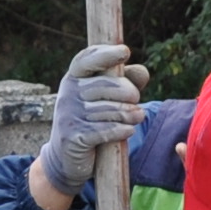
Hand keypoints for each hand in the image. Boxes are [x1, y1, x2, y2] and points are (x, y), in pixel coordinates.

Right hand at [41, 40, 143, 191]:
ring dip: (131, 114)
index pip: (87, 59)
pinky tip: (128, 131)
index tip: (125, 52)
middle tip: (136, 100)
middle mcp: (68, 93)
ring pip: (111, 109)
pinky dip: (122, 130)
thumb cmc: (91, 122)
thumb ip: (125, 82)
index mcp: (73, 78)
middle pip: (108, 85)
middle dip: (129, 93)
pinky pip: (107, 129)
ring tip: (138, 116)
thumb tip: (143, 71)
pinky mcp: (73, 136)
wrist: (67, 157)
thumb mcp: (106, 99)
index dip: (106, 54)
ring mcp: (68, 114)